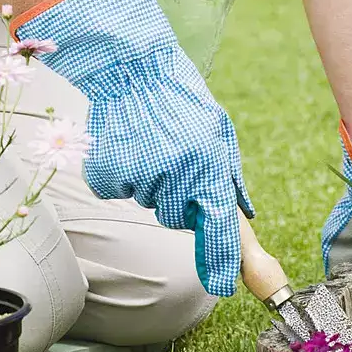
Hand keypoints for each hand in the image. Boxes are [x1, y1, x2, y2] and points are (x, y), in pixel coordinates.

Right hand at [12, 0, 253, 295]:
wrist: (130, 66)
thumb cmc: (179, 96)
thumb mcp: (218, 132)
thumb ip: (229, 178)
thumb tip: (243, 215)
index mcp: (208, 167)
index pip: (218, 229)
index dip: (219, 262)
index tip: (222, 286)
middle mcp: (176, 178)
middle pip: (176, 218)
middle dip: (178, 199)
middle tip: (173, 160)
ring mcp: (140, 178)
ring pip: (147, 202)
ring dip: (149, 181)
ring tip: (149, 141)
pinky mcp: (108, 174)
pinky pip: (117, 190)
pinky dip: (119, 174)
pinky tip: (126, 143)